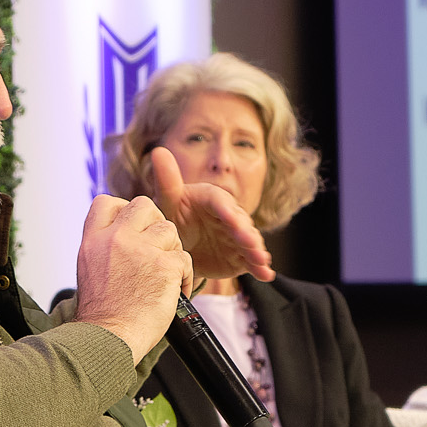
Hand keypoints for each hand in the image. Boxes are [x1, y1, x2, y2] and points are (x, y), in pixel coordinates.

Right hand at [74, 194, 191, 363]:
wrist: (109, 338)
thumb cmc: (103, 314)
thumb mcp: (90, 270)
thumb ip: (105, 248)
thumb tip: (124, 236)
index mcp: (94, 240)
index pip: (106, 202)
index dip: (123, 209)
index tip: (132, 226)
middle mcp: (116, 239)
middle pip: (143, 205)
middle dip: (155, 222)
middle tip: (157, 245)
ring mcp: (141, 250)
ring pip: (169, 229)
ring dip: (172, 250)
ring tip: (166, 273)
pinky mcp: (164, 265)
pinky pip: (184, 257)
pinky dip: (184, 275)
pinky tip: (175, 290)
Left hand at [146, 145, 275, 282]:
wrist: (177, 247)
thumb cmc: (172, 217)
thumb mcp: (168, 202)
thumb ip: (167, 181)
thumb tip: (160, 152)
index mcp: (213, 199)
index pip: (222, 204)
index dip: (227, 212)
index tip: (232, 220)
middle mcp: (230, 216)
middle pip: (241, 223)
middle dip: (246, 234)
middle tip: (250, 243)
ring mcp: (237, 237)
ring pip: (250, 243)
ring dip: (256, 251)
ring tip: (260, 260)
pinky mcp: (240, 256)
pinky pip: (251, 262)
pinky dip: (260, 268)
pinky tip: (266, 275)